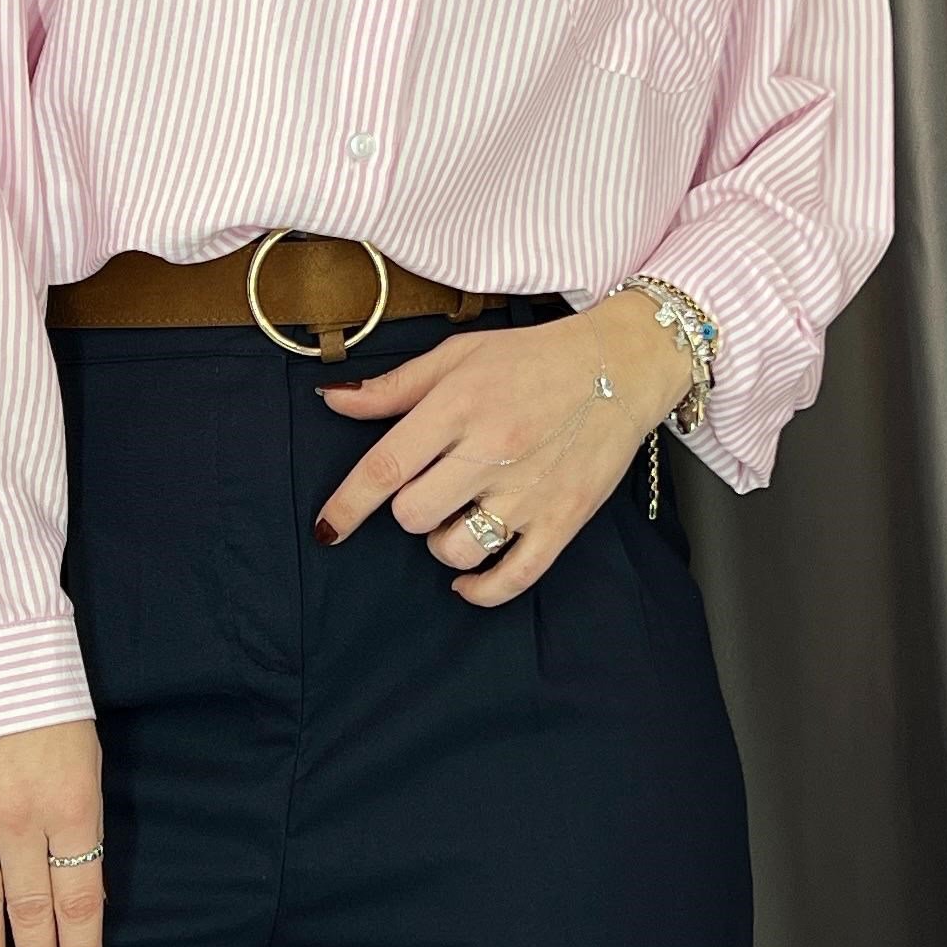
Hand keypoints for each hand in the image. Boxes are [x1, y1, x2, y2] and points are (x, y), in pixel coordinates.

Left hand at [311, 293, 694, 601]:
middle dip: (409, 511)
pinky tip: (468, 581)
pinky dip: (481, 591)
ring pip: (456, 549)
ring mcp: (528, 491)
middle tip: (429, 490)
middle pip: (414, 514)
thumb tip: (332, 398)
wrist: (620, 366)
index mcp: (458, 407)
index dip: (347, 506)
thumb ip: (394, 387)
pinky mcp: (562, 520)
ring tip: (456, 519)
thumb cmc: (534, 358)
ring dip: (443, 543)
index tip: (327, 528)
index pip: (385, 468)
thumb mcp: (459, 356)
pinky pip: (512, 578)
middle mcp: (490, 452)